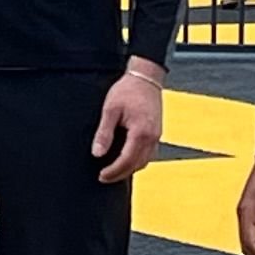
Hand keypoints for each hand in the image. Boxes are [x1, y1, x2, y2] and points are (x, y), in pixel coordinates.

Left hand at [89, 58, 165, 184]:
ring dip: (130, 168)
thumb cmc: (128, 90)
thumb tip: (97, 153)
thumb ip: (104, 133)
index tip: (101, 176)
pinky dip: (137, 160)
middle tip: (105, 177)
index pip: (126, 160)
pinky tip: (126, 158)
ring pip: (145, 161)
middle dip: (120, 174)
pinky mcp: (157, 132)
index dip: (113, 172)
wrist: (146, 77)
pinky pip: (148, 153)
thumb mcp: (110, 109)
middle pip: (137, 165)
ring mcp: (157, 136)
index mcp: (141, 132)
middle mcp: (152, 137)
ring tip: (114, 171)